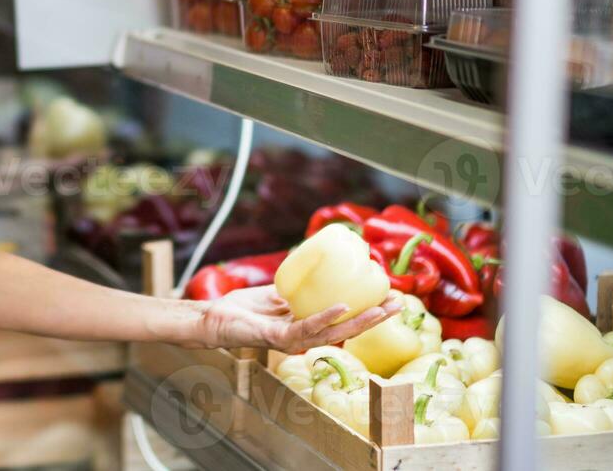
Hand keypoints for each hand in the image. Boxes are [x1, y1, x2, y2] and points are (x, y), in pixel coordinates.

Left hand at [196, 286, 402, 353]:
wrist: (213, 318)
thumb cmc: (241, 309)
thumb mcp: (275, 296)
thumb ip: (294, 293)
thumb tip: (319, 273)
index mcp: (306, 326)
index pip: (343, 321)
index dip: (368, 311)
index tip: (389, 295)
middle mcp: (304, 337)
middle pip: (347, 329)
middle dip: (376, 317)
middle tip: (399, 303)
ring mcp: (293, 339)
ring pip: (335, 332)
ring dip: (361, 320)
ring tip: (384, 308)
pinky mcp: (278, 337)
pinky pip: (306, 328)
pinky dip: (326, 317)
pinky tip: (345, 307)